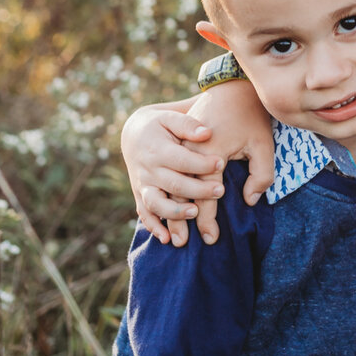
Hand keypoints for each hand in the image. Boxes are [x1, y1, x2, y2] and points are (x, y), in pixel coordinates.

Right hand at [122, 88, 274, 245]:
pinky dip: (153, 227)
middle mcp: (148, 168)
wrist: (134, 133)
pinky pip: (145, 213)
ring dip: (175, 211)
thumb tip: (206, 132)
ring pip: (156, 202)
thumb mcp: (172, 117)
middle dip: (196, 189)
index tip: (222, 163)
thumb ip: (187, 123)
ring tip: (195, 213)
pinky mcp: (140, 194)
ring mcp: (143, 184)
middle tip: (220, 190)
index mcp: (157, 148)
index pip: (181, 158)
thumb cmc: (161, 124)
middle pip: (172, 182)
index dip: (201, 162)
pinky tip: (167, 238)